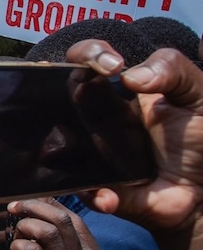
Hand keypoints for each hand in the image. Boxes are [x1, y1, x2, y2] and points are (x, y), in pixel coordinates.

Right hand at [67, 40, 202, 231]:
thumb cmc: (201, 135)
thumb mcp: (198, 93)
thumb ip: (173, 70)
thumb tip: (130, 77)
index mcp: (120, 90)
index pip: (87, 60)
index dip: (89, 53)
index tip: (112, 65)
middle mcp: (99, 118)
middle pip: (63, 96)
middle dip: (64, 92)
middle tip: (85, 96)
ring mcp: (96, 153)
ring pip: (62, 144)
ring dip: (64, 148)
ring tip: (94, 157)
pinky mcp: (103, 187)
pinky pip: (85, 191)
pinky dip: (94, 195)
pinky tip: (109, 195)